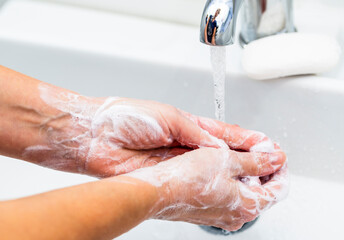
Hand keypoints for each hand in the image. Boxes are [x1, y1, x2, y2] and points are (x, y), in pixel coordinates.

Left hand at [28, 84, 278, 176]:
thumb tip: (220, 146)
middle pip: (223, 153)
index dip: (248, 139)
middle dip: (247, 159)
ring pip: (212, 170)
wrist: (96, 137)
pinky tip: (226, 188)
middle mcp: (186, 145)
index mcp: (187, 125)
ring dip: (233, 174)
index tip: (268, 146)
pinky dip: (211, 185)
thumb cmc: (126, 117)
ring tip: (257, 179)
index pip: (224, 133)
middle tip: (271, 165)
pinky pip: (194, 182)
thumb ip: (197, 133)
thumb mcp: (169, 117)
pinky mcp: (168, 178)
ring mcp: (178, 163)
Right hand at [128, 148, 287, 230]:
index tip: (276, 154)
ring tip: (238, 156)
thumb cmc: (186, 179)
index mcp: (247, 205)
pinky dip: (231, 181)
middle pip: (262, 192)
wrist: (158, 192)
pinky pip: (228, 195)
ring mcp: (221, 215)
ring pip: (244, 193)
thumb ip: (255, 161)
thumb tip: (275, 159)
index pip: (279, 189)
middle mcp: (236, 215)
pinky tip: (221, 167)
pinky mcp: (209, 211)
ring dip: (246, 174)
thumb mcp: (226, 161)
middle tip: (258, 151)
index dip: (281, 168)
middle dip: (263, 169)